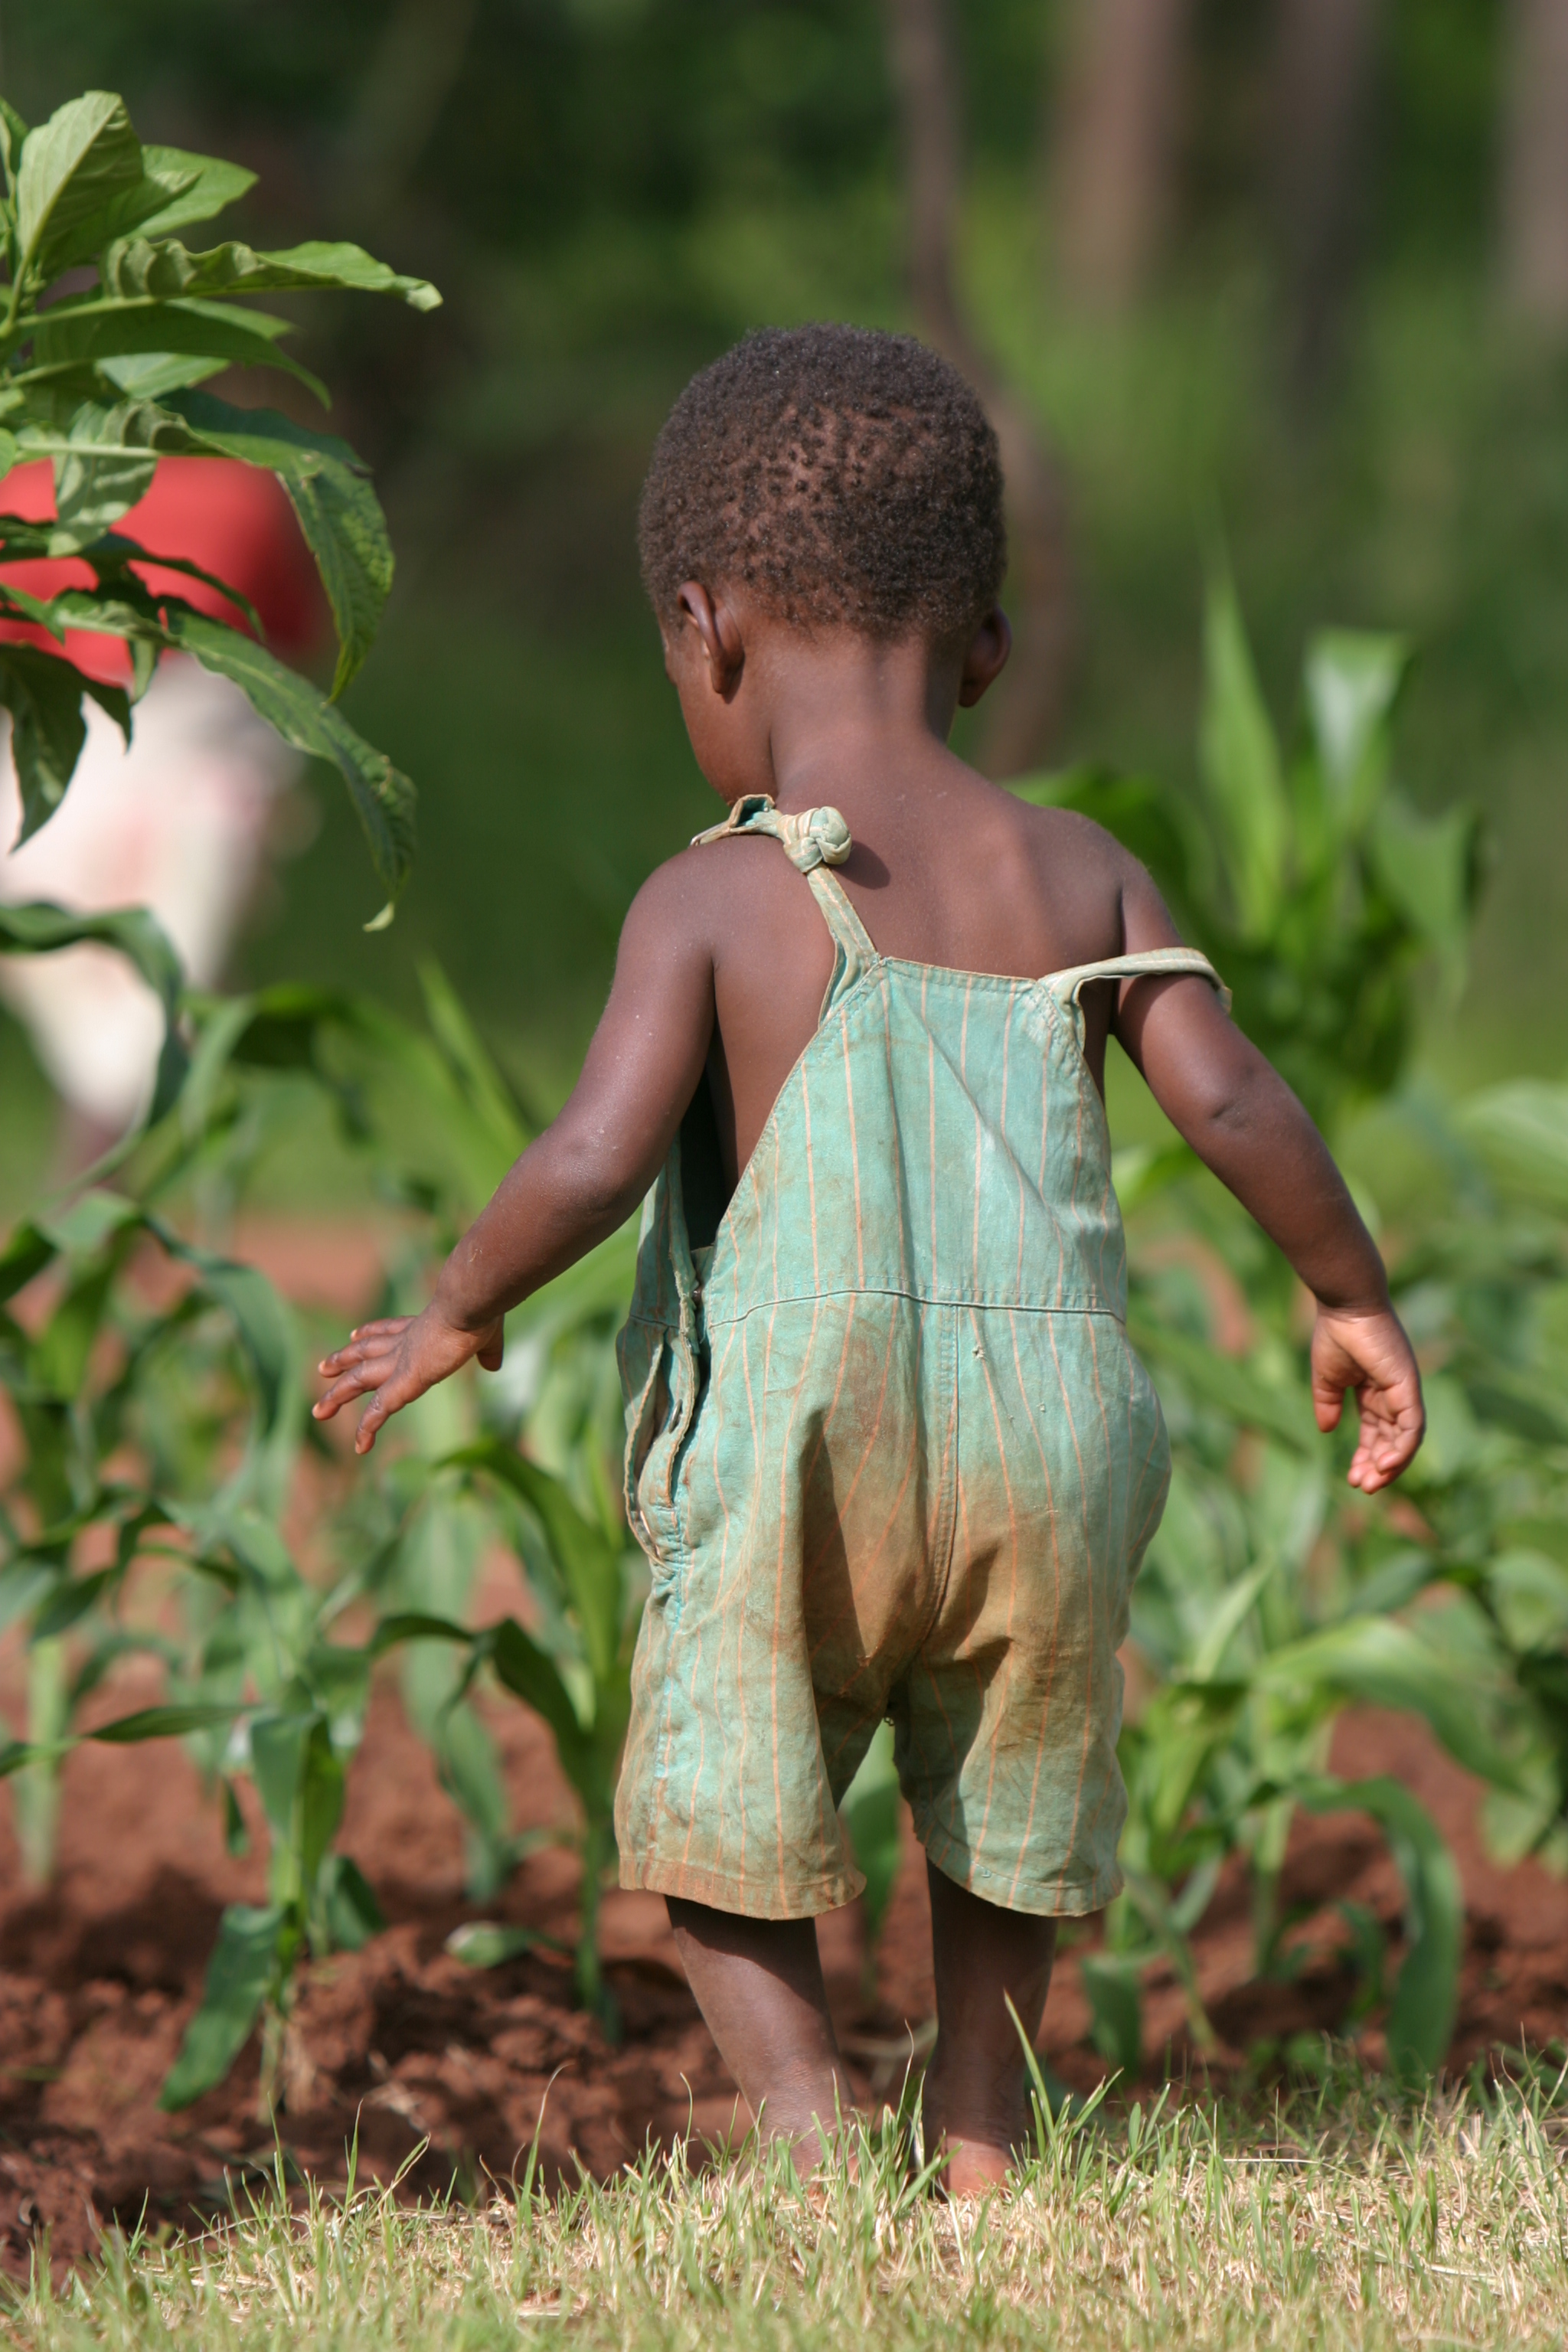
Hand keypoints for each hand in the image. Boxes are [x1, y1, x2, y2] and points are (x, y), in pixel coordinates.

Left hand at [313, 1305, 503, 1454]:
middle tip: (322, 1368)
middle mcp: (403, 1342)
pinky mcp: (404, 1382)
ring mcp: (400, 1362)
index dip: (371, 1333)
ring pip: (358, 1380)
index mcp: (421, 1326)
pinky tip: (360, 1446)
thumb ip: (488, 1351)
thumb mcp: (488, 1333)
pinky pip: (380, 1410)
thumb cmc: (480, 1311)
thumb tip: (494, 1365)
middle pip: (364, 1353)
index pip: (388, 1330)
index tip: (355, 1334)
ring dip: (337, 1396)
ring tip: (318, 1411)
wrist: (467, 1303)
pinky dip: (368, 1428)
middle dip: (343, 1360)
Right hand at [1310, 1304, 1424, 1491]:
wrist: (1345, 1306)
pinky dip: (1403, 1449)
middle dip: (1378, 1467)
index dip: (1365, 1456)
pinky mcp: (1409, 1388)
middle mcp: (1394, 1395)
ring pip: (1406, 1439)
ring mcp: (1404, 1392)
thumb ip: (1327, 1405)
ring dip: (1391, 1464)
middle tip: (1362, 1486)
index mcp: (1375, 1392)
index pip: (1376, 1433)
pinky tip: (1387, 1465)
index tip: (1351, 1478)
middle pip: (1392, 1440)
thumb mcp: (1327, 1379)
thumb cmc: (1335, 1334)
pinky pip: (1412, 1426)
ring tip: (1373, 1482)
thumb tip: (1325, 1431)